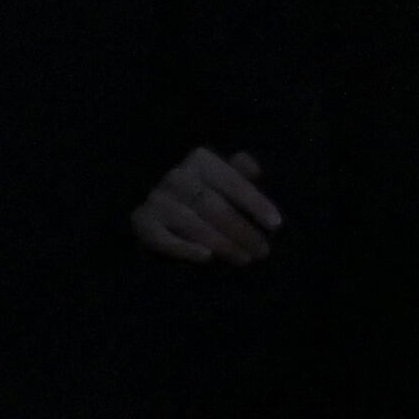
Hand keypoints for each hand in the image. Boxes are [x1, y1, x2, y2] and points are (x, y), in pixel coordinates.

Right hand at [129, 148, 279, 265]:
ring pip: (193, 224)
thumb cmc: (205, 192)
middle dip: (242, 230)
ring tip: (245, 259)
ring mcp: (157, 198)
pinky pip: (164, 239)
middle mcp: (177, 176)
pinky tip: (207, 258)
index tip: (276, 225)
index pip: (233, 182)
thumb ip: (240, 172)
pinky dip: (185, 248)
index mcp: (201, 160)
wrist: (162, 208)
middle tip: (262, 251)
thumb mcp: (224, 177)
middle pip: (214, 206)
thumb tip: (255, 169)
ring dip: (222, 244)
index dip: (256, 203)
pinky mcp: (142, 222)